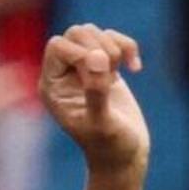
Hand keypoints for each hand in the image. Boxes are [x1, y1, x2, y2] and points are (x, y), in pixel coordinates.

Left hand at [38, 24, 150, 171]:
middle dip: (98, 45)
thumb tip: (97, 58)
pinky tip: (135, 69)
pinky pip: (112, 38)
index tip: (100, 71)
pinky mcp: (104, 67)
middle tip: (112, 73)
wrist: (125, 157)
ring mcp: (84, 69)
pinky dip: (127, 46)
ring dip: (113, 46)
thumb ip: (96, 92)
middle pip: (75, 33)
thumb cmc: (110, 147)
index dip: (80, 51)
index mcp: (52, 87)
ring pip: (93, 33)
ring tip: (119, 74)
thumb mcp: (103, 124)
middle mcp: (64, 75)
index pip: (57, 46)